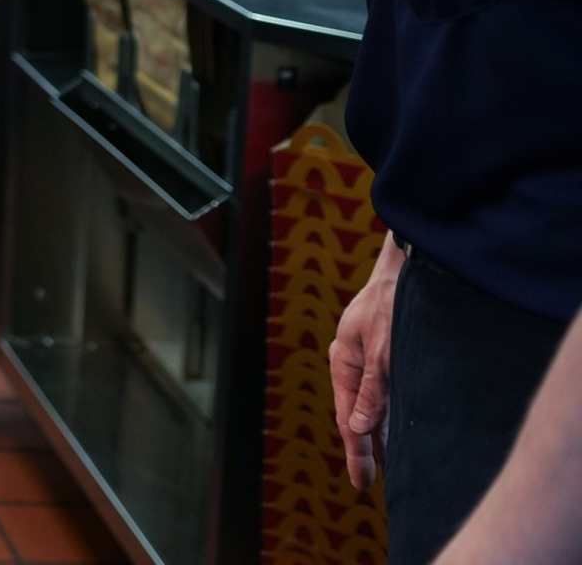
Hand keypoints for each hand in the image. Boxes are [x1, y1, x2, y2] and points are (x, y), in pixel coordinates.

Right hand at [331, 236, 404, 488]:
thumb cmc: (393, 303)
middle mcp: (353, 364)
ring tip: (386, 464)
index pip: (348, 417)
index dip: (356, 452)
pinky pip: (384, 392)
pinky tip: (397, 428)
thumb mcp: (383, 348)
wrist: (407, 268)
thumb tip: (361, 427)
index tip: (362, 482)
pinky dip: (389, 414)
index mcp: (343, 362)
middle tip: (370, 481)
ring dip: (379, 433)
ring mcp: (368, 359)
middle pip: (357, 414)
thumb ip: (373, 389)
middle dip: (365, 447)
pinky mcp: (384, 354)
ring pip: (372, 405)